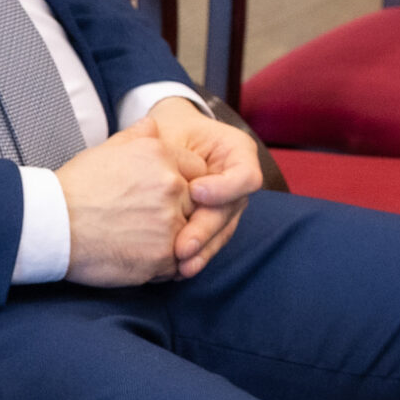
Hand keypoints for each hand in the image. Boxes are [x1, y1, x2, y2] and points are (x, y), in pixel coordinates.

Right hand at [57, 124, 194, 284]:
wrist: (54, 225)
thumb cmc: (75, 187)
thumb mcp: (105, 149)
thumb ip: (138, 136)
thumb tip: (153, 125)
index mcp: (160, 155)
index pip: (196, 168)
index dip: (182, 182)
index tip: (164, 195)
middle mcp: (171, 185)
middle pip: (197, 202)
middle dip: (180, 211)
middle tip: (149, 219)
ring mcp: (171, 222)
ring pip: (190, 232)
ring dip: (174, 238)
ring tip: (142, 239)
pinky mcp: (164, 255)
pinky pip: (180, 262)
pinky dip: (165, 263)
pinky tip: (139, 255)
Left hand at [134, 96, 261, 277]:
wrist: (165, 143)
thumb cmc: (167, 131)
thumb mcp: (167, 129)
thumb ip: (163, 138)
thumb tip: (153, 142)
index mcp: (238, 152)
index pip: (245, 176)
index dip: (224, 188)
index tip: (194, 192)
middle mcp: (239, 182)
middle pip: (231, 211)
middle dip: (206, 230)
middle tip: (182, 246)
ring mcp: (229, 205)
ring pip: (221, 232)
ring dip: (202, 251)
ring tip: (180, 266)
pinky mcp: (214, 223)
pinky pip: (210, 242)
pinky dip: (196, 256)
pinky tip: (178, 270)